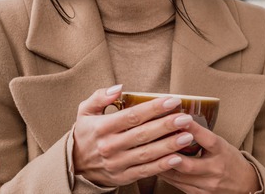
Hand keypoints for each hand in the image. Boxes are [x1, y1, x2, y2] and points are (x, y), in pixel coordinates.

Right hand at [72, 85, 193, 186]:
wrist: (76, 164)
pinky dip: (162, 165)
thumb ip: (100, 97)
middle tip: (185, 118)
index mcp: (101, 127)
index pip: (132, 116)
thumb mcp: (85, 111)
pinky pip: (146, 170)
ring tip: (187, 136)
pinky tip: (177, 158)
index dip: (153, 108)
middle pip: (143, 134)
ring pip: (147, 153)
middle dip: (166, 125)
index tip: (171, 101)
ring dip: (169, 145)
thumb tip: (119, 88)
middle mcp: (109, 146)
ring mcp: (117, 163)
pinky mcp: (123, 176)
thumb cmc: (86, 133)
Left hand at [158, 121, 259, 192]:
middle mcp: (215, 169)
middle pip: (189, 165)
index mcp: (221, 152)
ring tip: (147, 155)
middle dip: (170, 155)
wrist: (245, 185)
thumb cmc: (228, 159)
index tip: (180, 117)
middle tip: (152, 143)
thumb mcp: (220, 144)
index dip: (194, 129)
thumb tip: (177, 118)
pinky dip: (165, 175)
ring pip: (179, 176)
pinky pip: (178, 185)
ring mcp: (207, 184)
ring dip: (161, 165)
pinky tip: (154, 166)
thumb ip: (201, 135)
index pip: (208, 140)